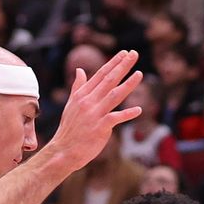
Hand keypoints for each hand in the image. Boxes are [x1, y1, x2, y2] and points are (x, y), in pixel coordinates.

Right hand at [48, 50, 141, 172]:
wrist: (64, 151)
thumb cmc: (69, 129)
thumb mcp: (71, 104)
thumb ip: (78, 87)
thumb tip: (79, 70)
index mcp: (82, 95)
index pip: (100, 74)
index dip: (113, 63)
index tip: (124, 53)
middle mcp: (88, 101)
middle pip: (109, 80)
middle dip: (122, 66)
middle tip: (134, 54)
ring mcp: (94, 114)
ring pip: (114, 95)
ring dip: (128, 84)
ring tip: (140, 74)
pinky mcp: (100, 128)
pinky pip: (116, 118)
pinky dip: (127, 114)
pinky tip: (139, 110)